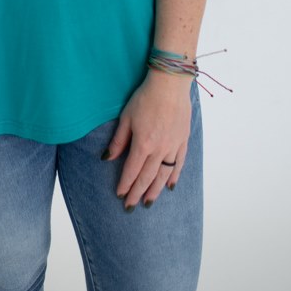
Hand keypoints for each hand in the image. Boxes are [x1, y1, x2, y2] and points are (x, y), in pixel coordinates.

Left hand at [103, 70, 191, 209]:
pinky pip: (179, 164)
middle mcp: (159, 149)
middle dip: (138, 193)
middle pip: (147, 177)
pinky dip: (174, 176)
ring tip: (148, 202)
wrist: (170, 84)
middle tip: (131, 206)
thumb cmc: (145, 98)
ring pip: (164, 175)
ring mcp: (173, 146)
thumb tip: (108, 158)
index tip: (120, 195)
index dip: (125, 184)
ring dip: (155, 190)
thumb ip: (119, 141)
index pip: (132, 170)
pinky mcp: (183, 141)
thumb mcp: (126, 117)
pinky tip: (170, 186)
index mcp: (143, 144)